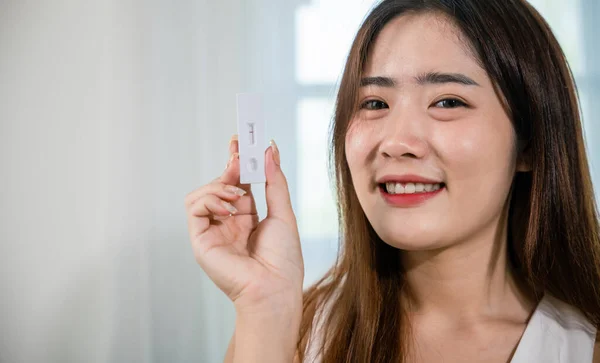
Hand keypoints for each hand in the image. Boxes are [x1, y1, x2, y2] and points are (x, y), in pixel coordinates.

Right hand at [185, 136, 303, 313]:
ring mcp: (213, 230)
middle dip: (229, 165)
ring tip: (238, 194)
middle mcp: (228, 222)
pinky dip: (210, 200)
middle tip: (239, 152)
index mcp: (248, 217)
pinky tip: (229, 209)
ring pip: (203, 192)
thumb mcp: (283, 212)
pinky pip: (195, 207)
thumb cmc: (283, 259)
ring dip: (220, 185)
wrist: (274, 288)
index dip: (238, 162)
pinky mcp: (201, 239)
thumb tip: (270, 150)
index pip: (238, 182)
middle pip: (220, 183)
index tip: (242, 141)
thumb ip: (274, 181)